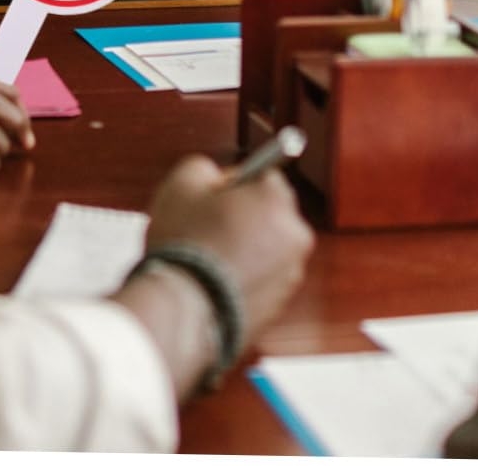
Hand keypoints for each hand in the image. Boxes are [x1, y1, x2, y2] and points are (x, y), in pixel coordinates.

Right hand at [144, 154, 312, 346]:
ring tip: (208, 259)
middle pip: (270, 213)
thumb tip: (215, 178)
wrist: (184, 310)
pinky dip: (244, 279)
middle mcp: (294, 236)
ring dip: (246, 249)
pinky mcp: (279, 306)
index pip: (264, 174)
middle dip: (245, 217)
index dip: (235, 184)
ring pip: (267, 250)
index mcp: (276, 199)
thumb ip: (205, 168)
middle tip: (209, 227)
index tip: (214, 196)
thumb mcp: (183, 183)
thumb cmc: (184, 243)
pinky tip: (214, 282)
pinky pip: (262, 281)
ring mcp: (290, 275)